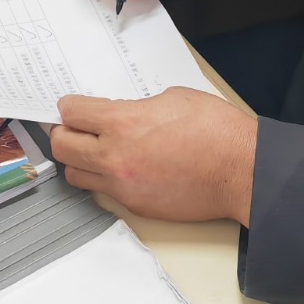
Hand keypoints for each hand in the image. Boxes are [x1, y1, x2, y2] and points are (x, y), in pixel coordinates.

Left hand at [51, 89, 255, 225]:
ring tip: (92, 150)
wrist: (241, 170)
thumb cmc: (216, 131)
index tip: (71, 106)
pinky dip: (105, 179)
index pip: (72, 113)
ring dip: (78, 160)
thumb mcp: (174, 98)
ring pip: (76, 176)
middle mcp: (115, 157)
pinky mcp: (136, 206)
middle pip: (62, 146)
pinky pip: (104, 192)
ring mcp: (123, 186)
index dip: (69, 106)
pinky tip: (121, 168)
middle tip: (73, 127)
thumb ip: (139, 106)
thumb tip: (125, 114)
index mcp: (123, 122)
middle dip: (63, 132)